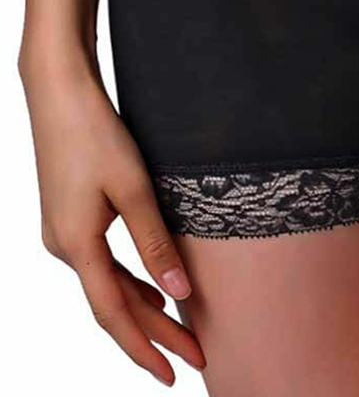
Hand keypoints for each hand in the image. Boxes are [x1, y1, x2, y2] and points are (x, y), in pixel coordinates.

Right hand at [19, 53, 205, 386]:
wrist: (59, 94)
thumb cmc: (96, 135)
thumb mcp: (133, 188)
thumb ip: (154, 241)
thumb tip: (179, 291)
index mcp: (76, 246)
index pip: (115, 314)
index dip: (146, 347)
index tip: (175, 373)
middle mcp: (63, 248)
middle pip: (114, 306)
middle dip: (154, 334)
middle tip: (193, 357)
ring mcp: (63, 234)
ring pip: (108, 286)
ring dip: (144, 309)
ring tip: (180, 330)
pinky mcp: (70, 219)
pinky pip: (103, 264)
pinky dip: (130, 282)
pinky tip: (154, 287)